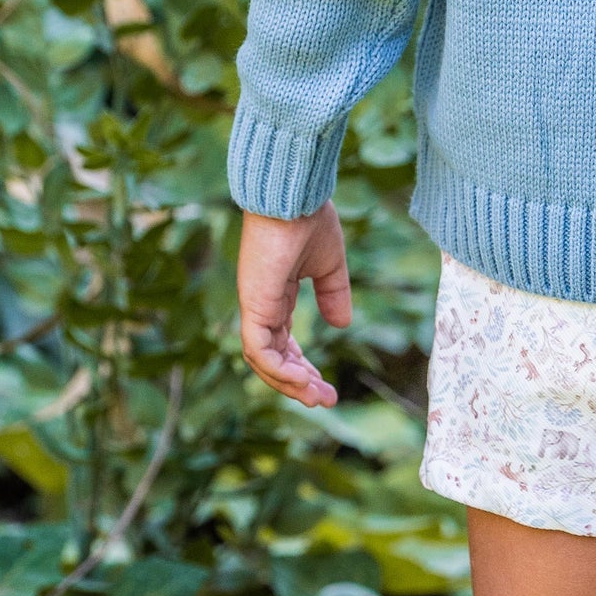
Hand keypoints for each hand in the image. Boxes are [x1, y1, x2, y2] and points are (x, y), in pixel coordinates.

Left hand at [237, 204, 351, 407]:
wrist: (293, 194)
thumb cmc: (308, 219)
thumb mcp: (328, 264)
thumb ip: (333, 293)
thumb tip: (342, 324)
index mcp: (275, 295)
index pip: (284, 343)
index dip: (303, 367)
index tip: (326, 385)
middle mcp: (261, 305)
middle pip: (274, 358)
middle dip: (298, 383)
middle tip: (325, 400)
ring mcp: (254, 306)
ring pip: (263, 361)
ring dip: (290, 383)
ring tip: (318, 397)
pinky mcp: (253, 305)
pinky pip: (258, 350)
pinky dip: (278, 370)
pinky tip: (303, 381)